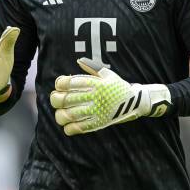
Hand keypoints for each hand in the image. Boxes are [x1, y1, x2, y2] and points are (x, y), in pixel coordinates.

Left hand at [50, 57, 171, 135]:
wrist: (134, 102)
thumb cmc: (118, 87)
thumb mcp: (108, 74)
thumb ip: (93, 67)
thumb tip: (79, 60)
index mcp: (96, 83)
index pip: (70, 83)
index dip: (60, 83)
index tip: (60, 85)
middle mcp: (95, 97)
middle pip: (65, 99)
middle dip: (56, 99)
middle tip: (56, 99)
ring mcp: (96, 111)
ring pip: (68, 115)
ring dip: (60, 115)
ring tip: (61, 113)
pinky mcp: (98, 123)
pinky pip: (78, 128)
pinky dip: (69, 128)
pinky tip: (68, 125)